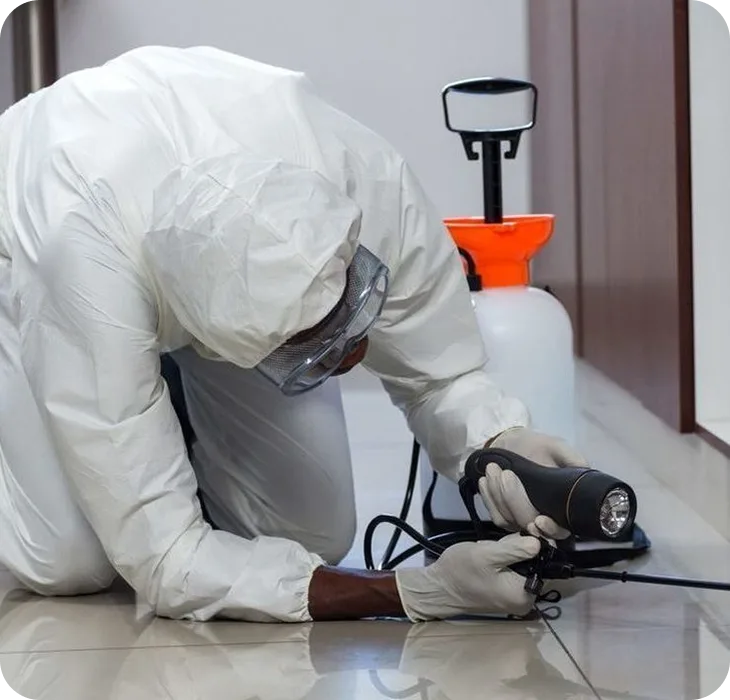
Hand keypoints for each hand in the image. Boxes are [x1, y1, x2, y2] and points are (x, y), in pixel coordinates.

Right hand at [395, 533, 540, 620]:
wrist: (437, 587)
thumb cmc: (461, 570)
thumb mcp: (487, 555)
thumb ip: (515, 549)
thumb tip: (541, 542)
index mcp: (525, 594)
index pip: (547, 564)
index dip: (539, 543)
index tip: (526, 529)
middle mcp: (525, 600)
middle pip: (536, 564)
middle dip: (520, 548)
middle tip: (498, 545)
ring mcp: (514, 596)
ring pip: (524, 565)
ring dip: (510, 553)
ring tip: (492, 549)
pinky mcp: (504, 591)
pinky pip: (513, 570)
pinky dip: (504, 559)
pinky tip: (490, 555)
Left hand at [479, 427, 587, 539]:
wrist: (511, 443)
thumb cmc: (537, 447)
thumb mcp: (557, 448)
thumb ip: (573, 460)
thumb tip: (584, 471)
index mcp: (561, 507)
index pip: (560, 531)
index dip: (550, 530)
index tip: (539, 520)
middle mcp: (542, 517)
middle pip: (529, 523)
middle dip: (515, 500)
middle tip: (506, 474)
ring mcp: (521, 519)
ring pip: (509, 520)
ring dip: (499, 495)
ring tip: (494, 469)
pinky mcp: (503, 516)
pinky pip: (495, 515)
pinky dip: (489, 497)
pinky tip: (486, 480)